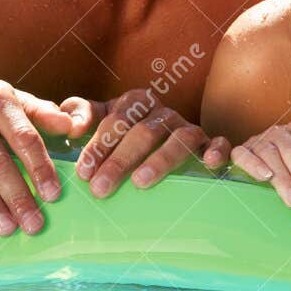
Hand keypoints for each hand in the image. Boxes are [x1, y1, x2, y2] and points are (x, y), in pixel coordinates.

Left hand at [66, 89, 229, 197]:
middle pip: (144, 132)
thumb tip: (70, 124)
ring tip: (140, 183)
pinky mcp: (211, 144)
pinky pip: (220, 143)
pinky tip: (208, 163)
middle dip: (120, 160)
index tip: (83, 171)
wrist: (163, 140)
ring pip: (179, 138)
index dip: (99, 145)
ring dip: (160, 160)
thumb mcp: (102, 119)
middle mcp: (164, 113)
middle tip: (100, 188)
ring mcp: (190, 128)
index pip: (116, 119)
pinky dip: (216, 150)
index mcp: (137, 102)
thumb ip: (83, 115)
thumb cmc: (125, 135)